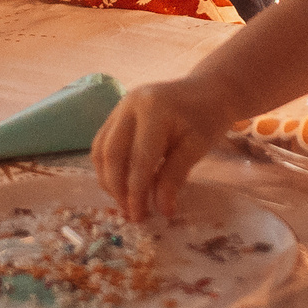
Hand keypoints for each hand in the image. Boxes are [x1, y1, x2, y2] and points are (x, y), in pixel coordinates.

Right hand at [92, 76, 248, 219]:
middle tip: (130, 212)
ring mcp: (119, 106)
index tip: (140, 217)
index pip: (139, 160)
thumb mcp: (196, 148)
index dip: (136, 192)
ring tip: (124, 201)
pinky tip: (121, 183)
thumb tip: (162, 210)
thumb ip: (175, 177)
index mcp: (154, 111)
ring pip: (100, 149)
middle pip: (111, 154)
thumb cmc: (206, 118)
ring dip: (108, 179)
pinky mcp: (116, 113)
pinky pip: (102, 143)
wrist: (207, 90)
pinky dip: (108, 167)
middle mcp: (129, 105)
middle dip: (117, 188)